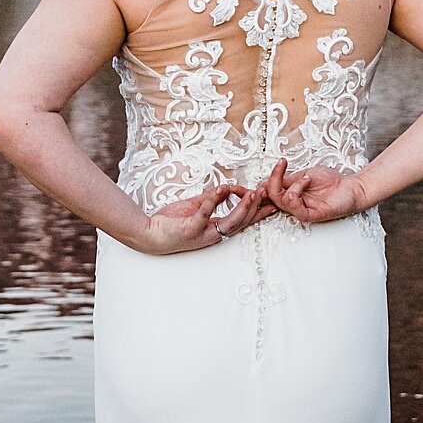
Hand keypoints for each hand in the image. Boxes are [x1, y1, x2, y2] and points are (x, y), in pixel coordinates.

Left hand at [138, 182, 271, 254]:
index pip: (243, 220)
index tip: (273, 203)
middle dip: (256, 207)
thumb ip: (212, 199)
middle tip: (266, 194)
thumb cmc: (172, 223)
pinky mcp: (191, 228)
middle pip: (241, 222)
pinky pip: (205, 214)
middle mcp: (214, 234)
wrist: (149, 235)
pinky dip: (214, 201)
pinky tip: (221, 189)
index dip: (258, 212)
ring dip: (242, 207)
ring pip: (229, 221)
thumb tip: (226, 188)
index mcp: (216, 229)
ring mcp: (203, 233)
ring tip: (252, 193)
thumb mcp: (196, 207)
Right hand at [262, 160, 368, 224]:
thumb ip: (287, 179)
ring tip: (306, 178)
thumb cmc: (331, 182)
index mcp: (290, 194)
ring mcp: (302, 210)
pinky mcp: (311, 215)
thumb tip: (268, 179)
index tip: (263, 172)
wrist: (351, 186)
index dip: (260, 185)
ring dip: (293, 185)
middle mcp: (294, 204)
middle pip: (271, 197)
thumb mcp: (304, 175)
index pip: (269, 192)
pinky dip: (297, 193)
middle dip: (272, 181)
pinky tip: (306, 183)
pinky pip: (296, 209)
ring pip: (282, 202)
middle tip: (280, 166)